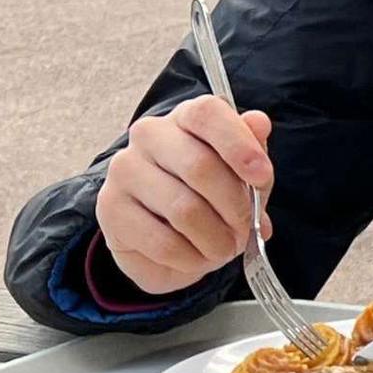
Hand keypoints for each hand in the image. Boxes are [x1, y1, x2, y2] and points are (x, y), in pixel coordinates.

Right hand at [97, 95, 276, 294]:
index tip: (262, 176)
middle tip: (245, 231)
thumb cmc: (208, 200)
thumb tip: (259, 123)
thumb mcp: (240, 178)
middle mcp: (149, 135)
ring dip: (216, 239)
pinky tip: (196, 258)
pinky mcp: (111, 208)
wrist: (167, 242)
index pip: (207, 114)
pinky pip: (163, 241)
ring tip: (224, 249)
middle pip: (200, 166)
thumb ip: (251, 152)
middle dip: (234, 208)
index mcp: (184, 118)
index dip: (239, 145)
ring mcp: (125, 170)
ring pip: (183, 209)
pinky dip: (191, 258)